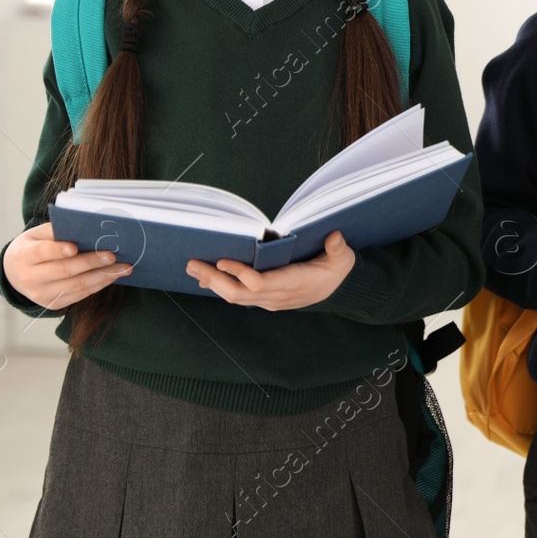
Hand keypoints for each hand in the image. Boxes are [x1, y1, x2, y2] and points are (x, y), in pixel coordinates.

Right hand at [2, 222, 131, 309]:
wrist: (16, 273)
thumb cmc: (33, 246)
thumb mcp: (37, 235)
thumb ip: (56, 231)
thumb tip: (88, 227)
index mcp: (23, 256)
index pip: (40, 253)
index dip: (57, 250)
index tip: (75, 246)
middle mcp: (30, 278)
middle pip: (64, 270)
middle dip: (91, 262)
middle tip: (113, 255)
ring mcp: (42, 294)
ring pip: (77, 286)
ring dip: (103, 276)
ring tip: (124, 267)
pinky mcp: (53, 304)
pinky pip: (81, 295)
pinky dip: (100, 284)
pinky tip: (114, 275)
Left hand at [187, 231, 355, 309]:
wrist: (339, 290)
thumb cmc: (337, 271)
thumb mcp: (343, 258)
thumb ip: (338, 248)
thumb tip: (335, 236)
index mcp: (293, 284)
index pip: (259, 283)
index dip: (239, 273)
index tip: (221, 260)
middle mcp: (277, 296)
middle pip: (238, 293)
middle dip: (213, 279)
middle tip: (193, 264)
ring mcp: (270, 300)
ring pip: (234, 297)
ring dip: (212, 283)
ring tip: (194, 269)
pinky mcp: (266, 300)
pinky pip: (239, 296)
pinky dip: (221, 287)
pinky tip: (208, 279)